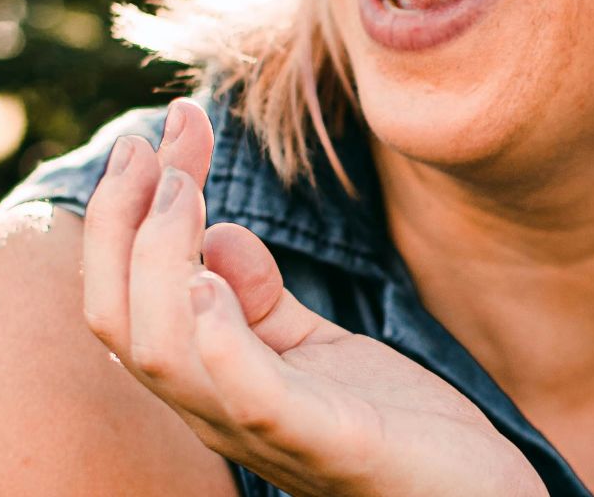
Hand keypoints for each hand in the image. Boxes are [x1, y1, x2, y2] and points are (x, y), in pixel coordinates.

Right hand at [81, 98, 547, 496]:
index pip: (126, 294)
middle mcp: (215, 410)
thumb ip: (260, 298)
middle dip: (122, 219)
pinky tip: (212, 280)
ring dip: (161, 260)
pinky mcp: (328, 444)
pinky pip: (252, 399)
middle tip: (160, 140)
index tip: (160, 132)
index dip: (125, 211)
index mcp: (208, 380)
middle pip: (120, 318)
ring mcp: (265, 432)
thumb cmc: (392, 424)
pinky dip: (221, 341)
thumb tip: (215, 233)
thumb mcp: (316, 347)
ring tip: (184, 189)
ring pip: (162, 354)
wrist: (473, 496)